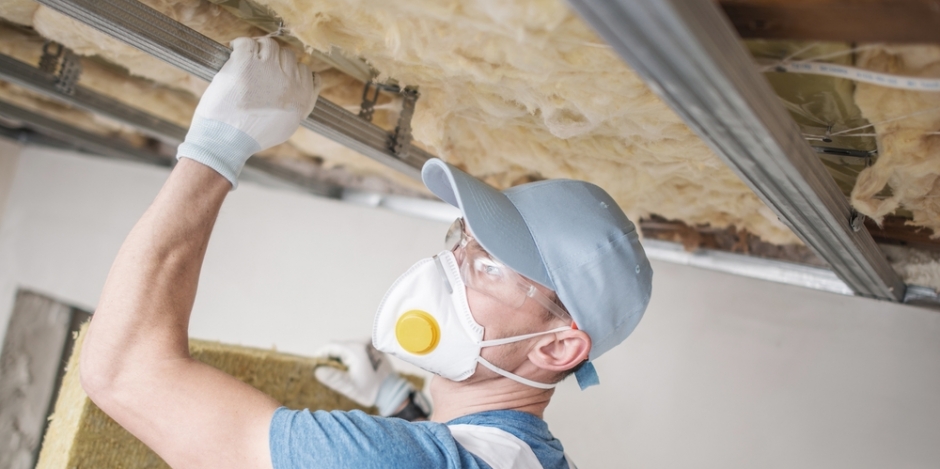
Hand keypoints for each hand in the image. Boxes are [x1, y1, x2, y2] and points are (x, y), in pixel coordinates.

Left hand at [177, 36, 319, 186]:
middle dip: (275, 59)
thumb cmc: (252, 136)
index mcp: (302, 98)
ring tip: (247, 56)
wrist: (226, 140)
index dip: (291, 71)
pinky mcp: (246, 64)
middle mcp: (289, 82)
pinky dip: (239, 44)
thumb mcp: (288, 126)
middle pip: (289, 56)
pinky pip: (247, 42)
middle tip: (259, 64)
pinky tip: (233, 51)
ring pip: (270, 45)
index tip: (279, 73)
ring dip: (258, 48)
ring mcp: (268, 70)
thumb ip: (299, 106)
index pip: (307, 71)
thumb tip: (302, 91)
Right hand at [314, 339, 414, 416]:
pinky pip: (357, 349)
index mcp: (355, 349)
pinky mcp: (374, 347)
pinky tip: (356, 369)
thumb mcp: (349, 386)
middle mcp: (362, 341)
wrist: (392, 391)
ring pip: (347, 348)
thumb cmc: (371, 390)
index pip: (330, 346)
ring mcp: (369, 343)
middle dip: (332, 358)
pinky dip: (352, 357)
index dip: (321, 356)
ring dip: (342, 358)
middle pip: (338, 346)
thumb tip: (317, 370)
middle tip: (332, 374)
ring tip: (345, 373)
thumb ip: (332, 377)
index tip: (317, 367)